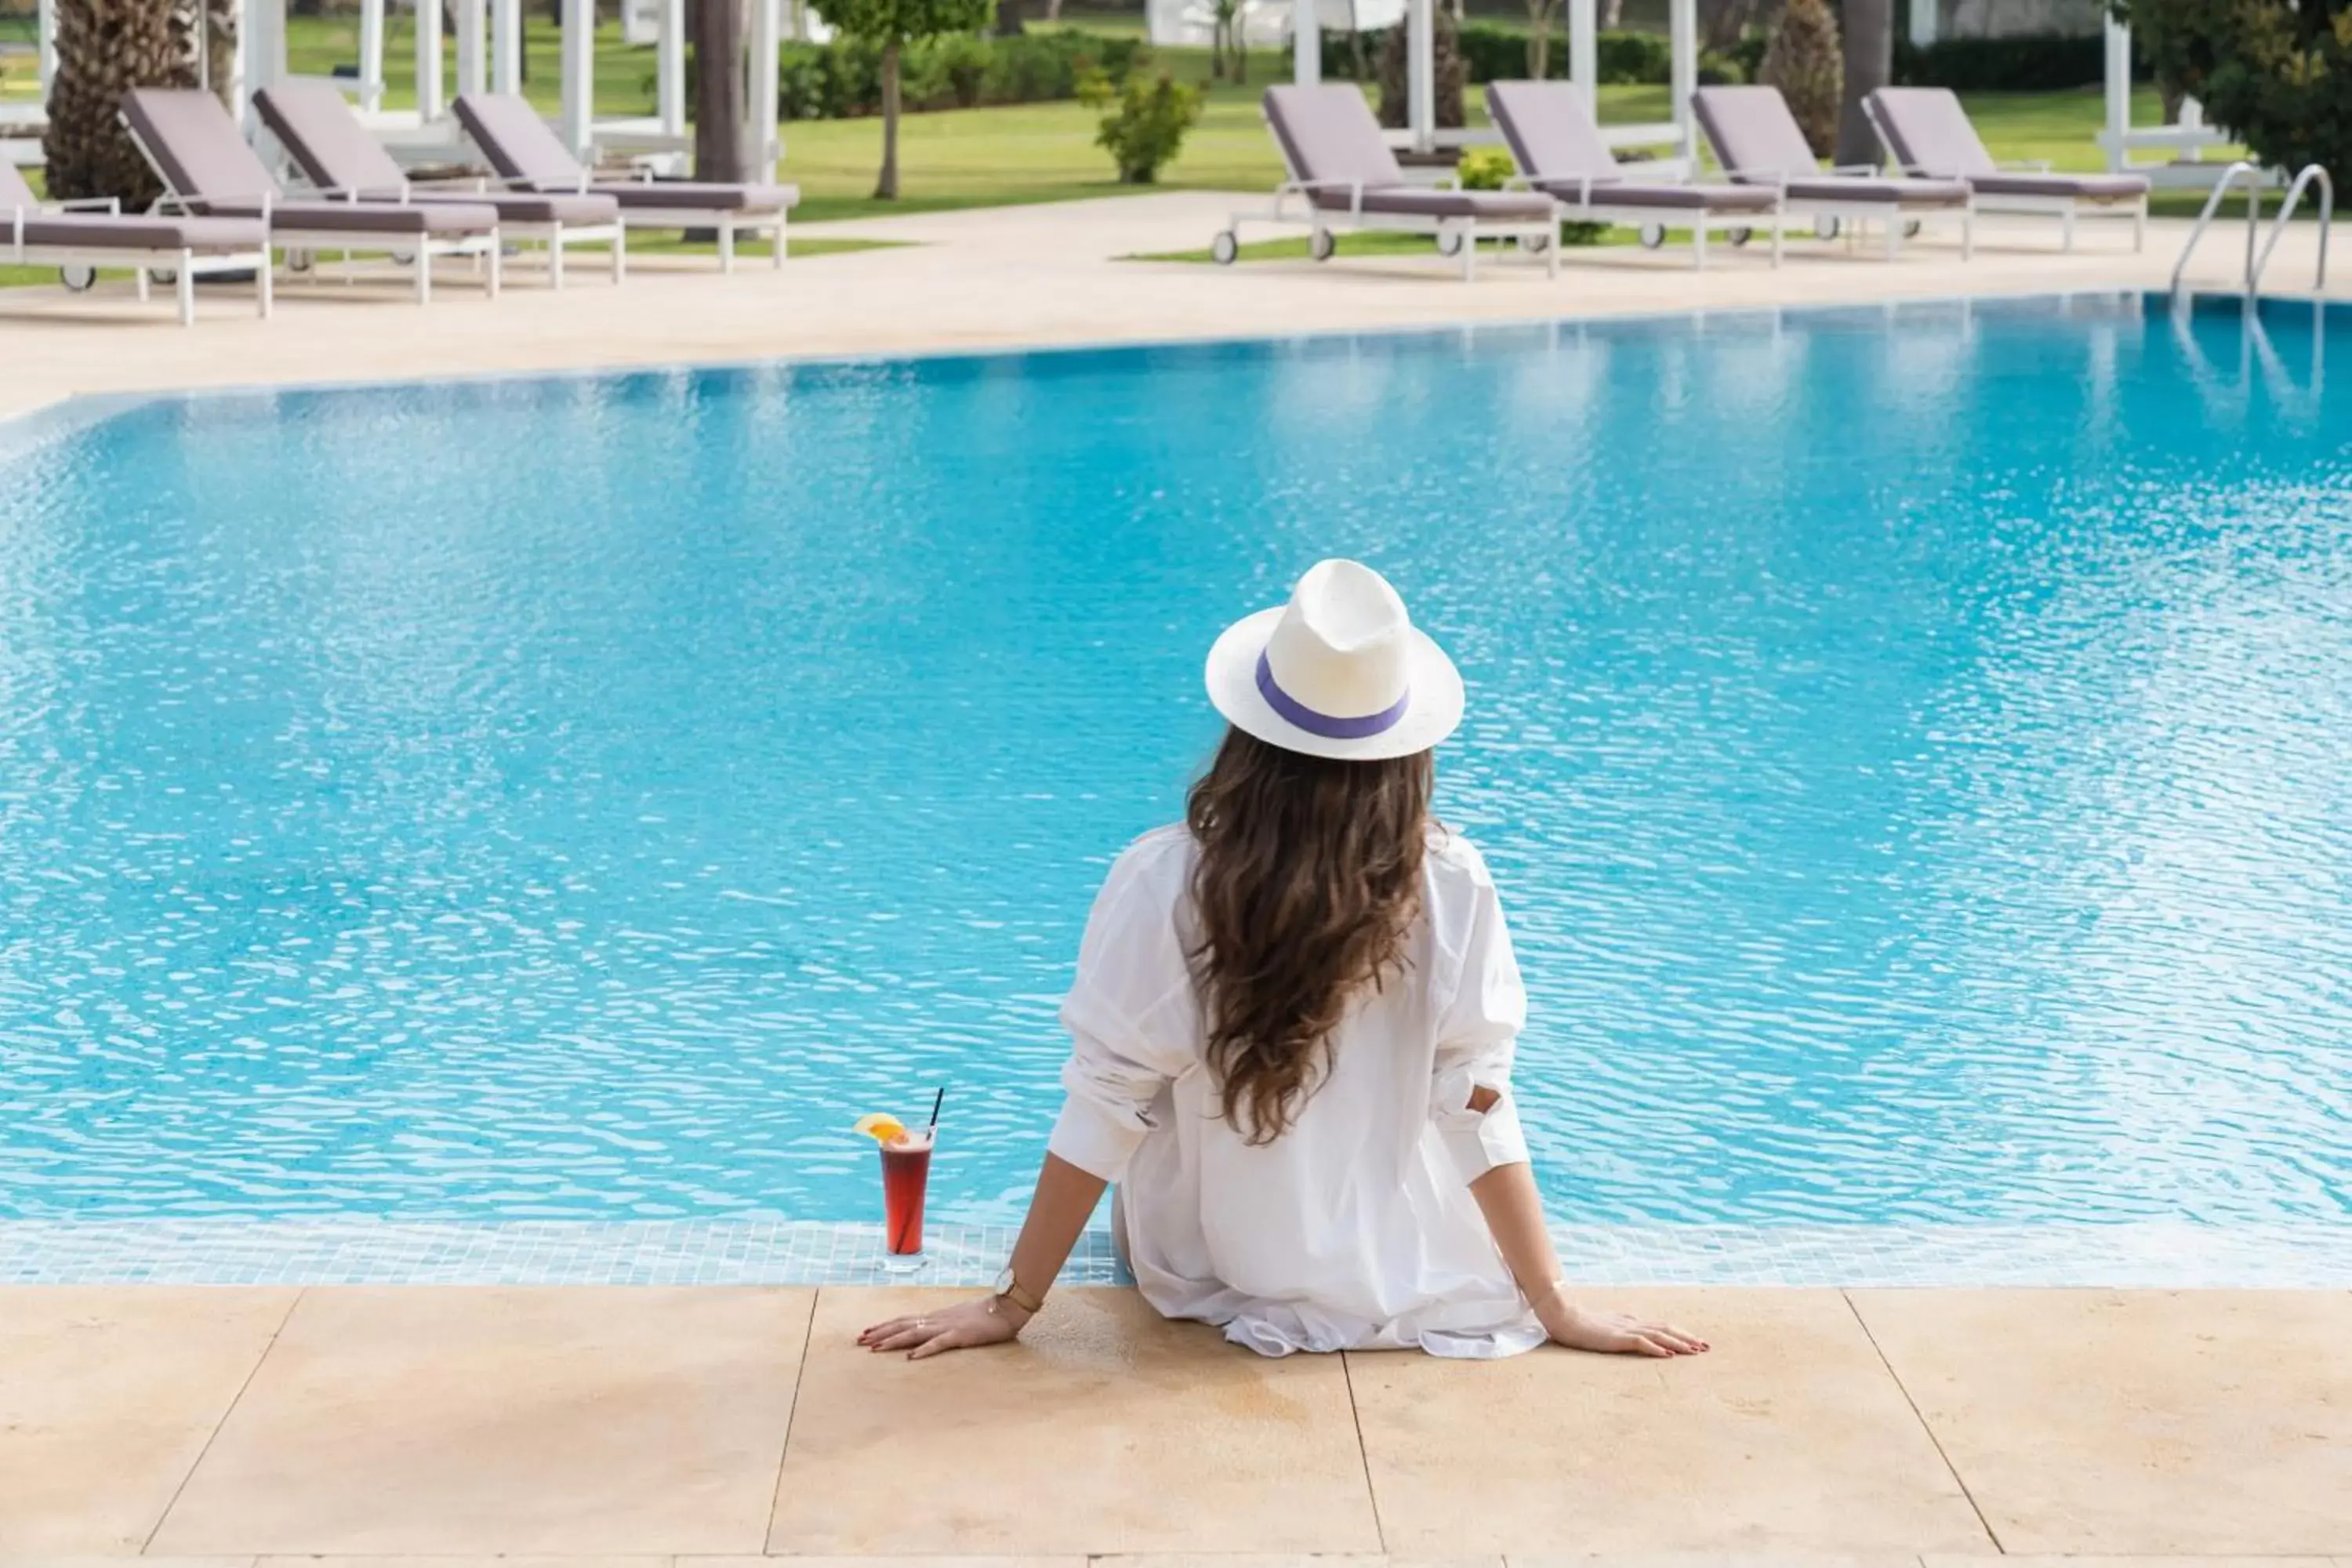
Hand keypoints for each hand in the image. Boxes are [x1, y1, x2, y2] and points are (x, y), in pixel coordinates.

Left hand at [858, 1295, 1030, 1359]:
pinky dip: (924, 1350)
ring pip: (914, 1334)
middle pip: (902, 1325)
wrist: (1006, 1307)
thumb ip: (944, 1325)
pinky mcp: (960, 1336)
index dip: (884, 1326)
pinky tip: (911, 1357)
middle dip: (880, 1333)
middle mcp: (937, 1320)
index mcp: (936, 1317)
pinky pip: (939, 1344)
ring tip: (874, 1348)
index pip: (904, 1320)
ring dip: (893, 1341)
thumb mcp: (959, 1319)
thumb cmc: (985, 1314)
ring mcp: (947, 1327)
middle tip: (859, 1340)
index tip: (866, 1331)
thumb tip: (928, 1332)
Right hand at [1539, 1300, 1708, 1357]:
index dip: (1681, 1334)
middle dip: (1687, 1338)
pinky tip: (1669, 1355)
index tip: (1697, 1342)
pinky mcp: (1616, 1338)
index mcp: (1631, 1321)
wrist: (1563, 1315)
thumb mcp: (1608, 1325)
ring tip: (1695, 1351)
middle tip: (1706, 1347)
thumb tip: (1638, 1332)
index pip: (1662, 1327)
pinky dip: (1657, 1348)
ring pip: (1659, 1335)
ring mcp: (1625, 1330)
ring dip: (1679, 1343)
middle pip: (1666, 1329)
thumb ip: (1623, 1327)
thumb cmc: (1582, 1322)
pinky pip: (1641, 1343)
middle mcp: (1633, 1323)